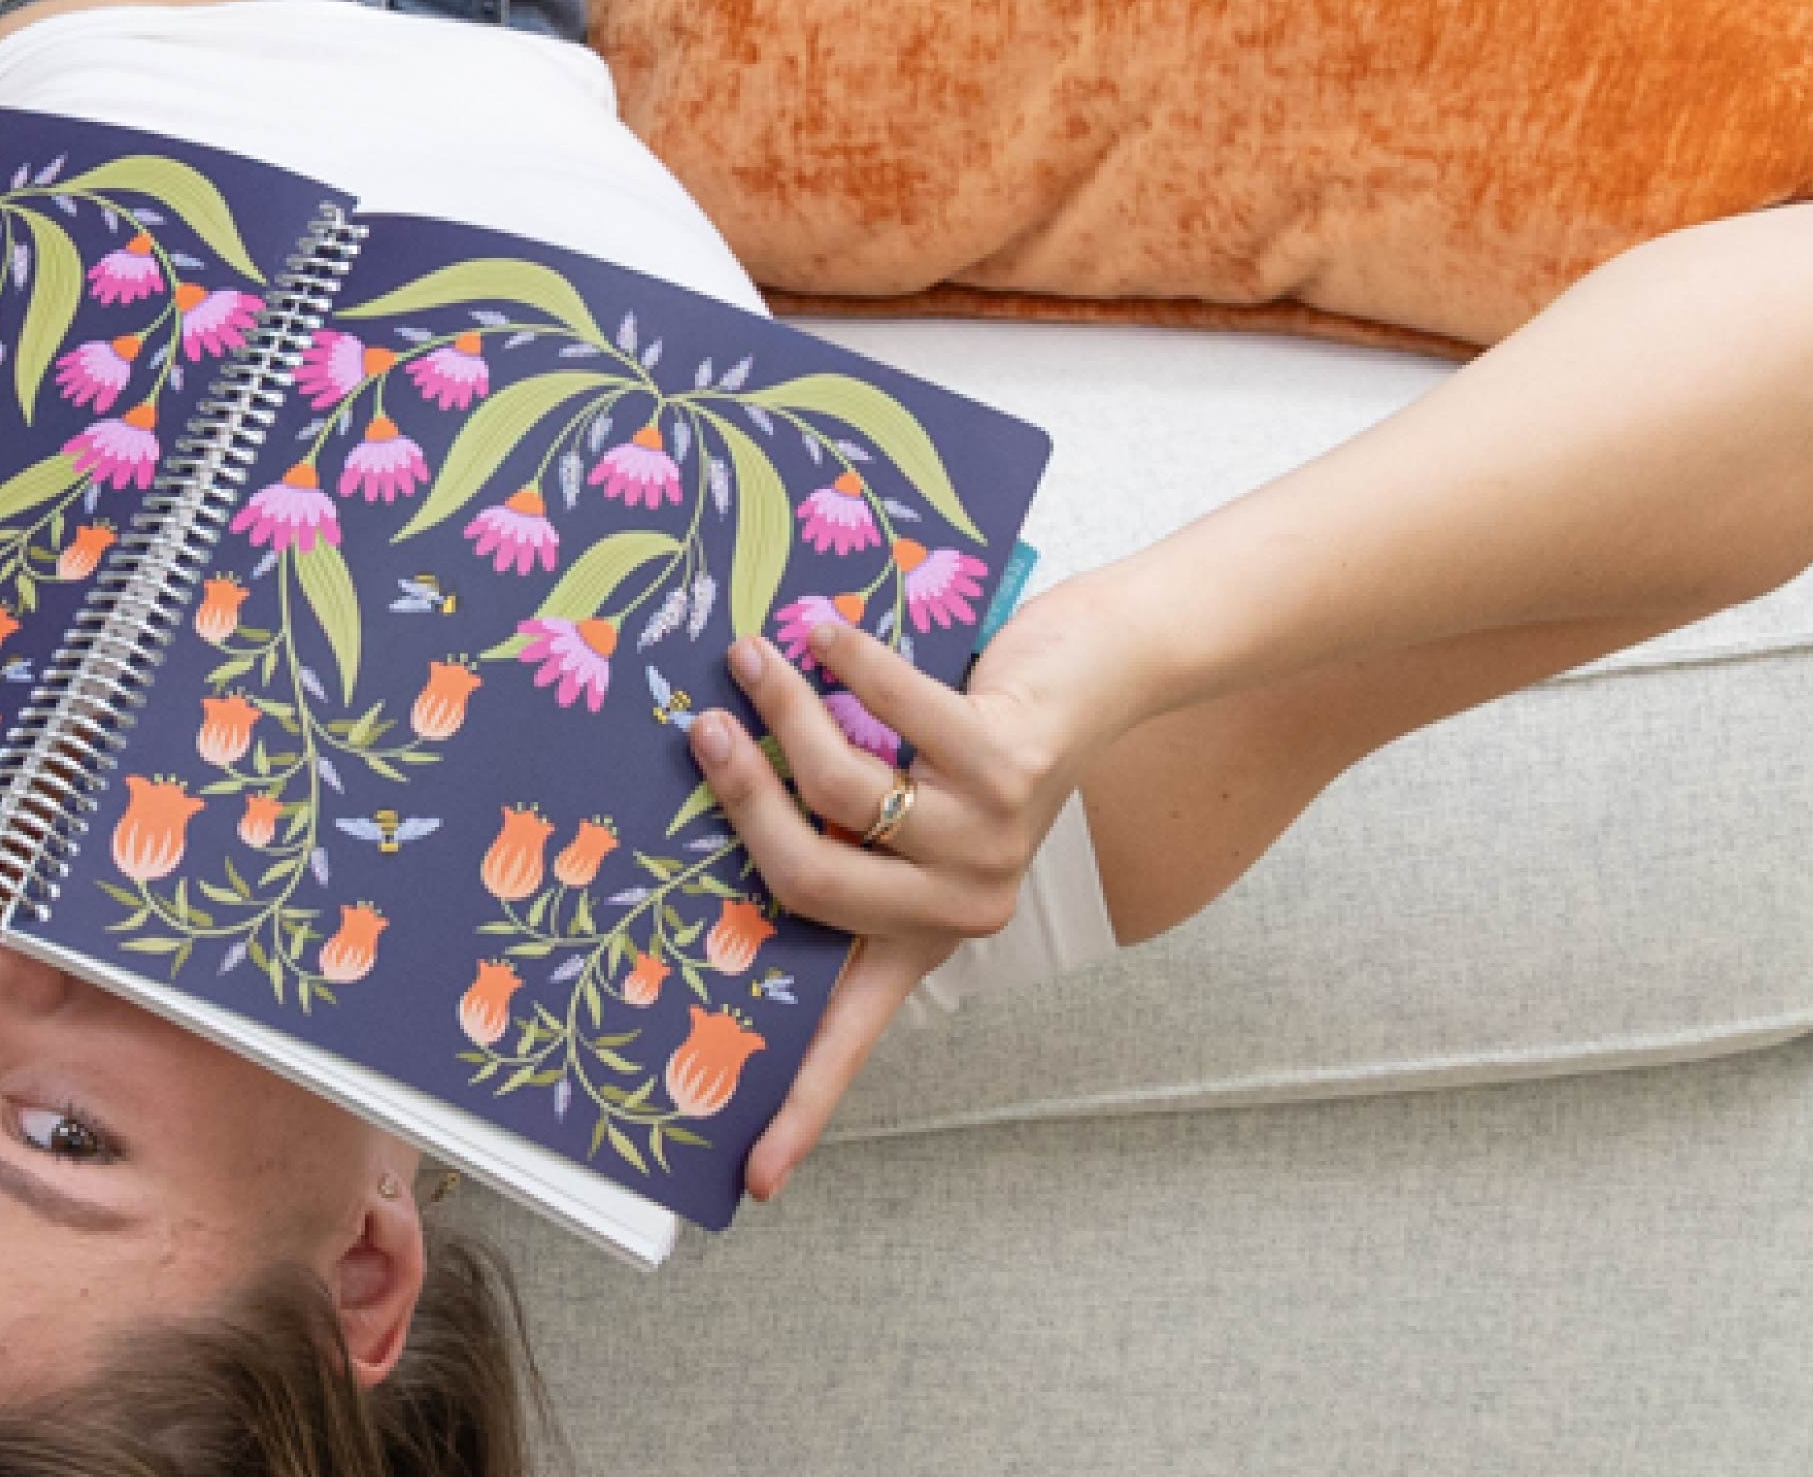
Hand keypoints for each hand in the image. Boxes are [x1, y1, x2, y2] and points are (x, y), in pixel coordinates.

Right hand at [687, 623, 1100, 1197]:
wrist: (1108, 672)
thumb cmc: (983, 733)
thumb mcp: (907, 807)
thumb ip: (834, 825)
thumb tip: (710, 783)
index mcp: (926, 935)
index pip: (853, 1038)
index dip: (802, 1109)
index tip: (756, 1183)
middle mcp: (960, 907)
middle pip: (803, 879)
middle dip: (740, 794)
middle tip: (704, 730)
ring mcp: (987, 842)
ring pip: (836, 790)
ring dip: (784, 708)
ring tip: (755, 656)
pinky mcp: (1008, 766)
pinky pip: (891, 713)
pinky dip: (845, 661)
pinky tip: (822, 629)